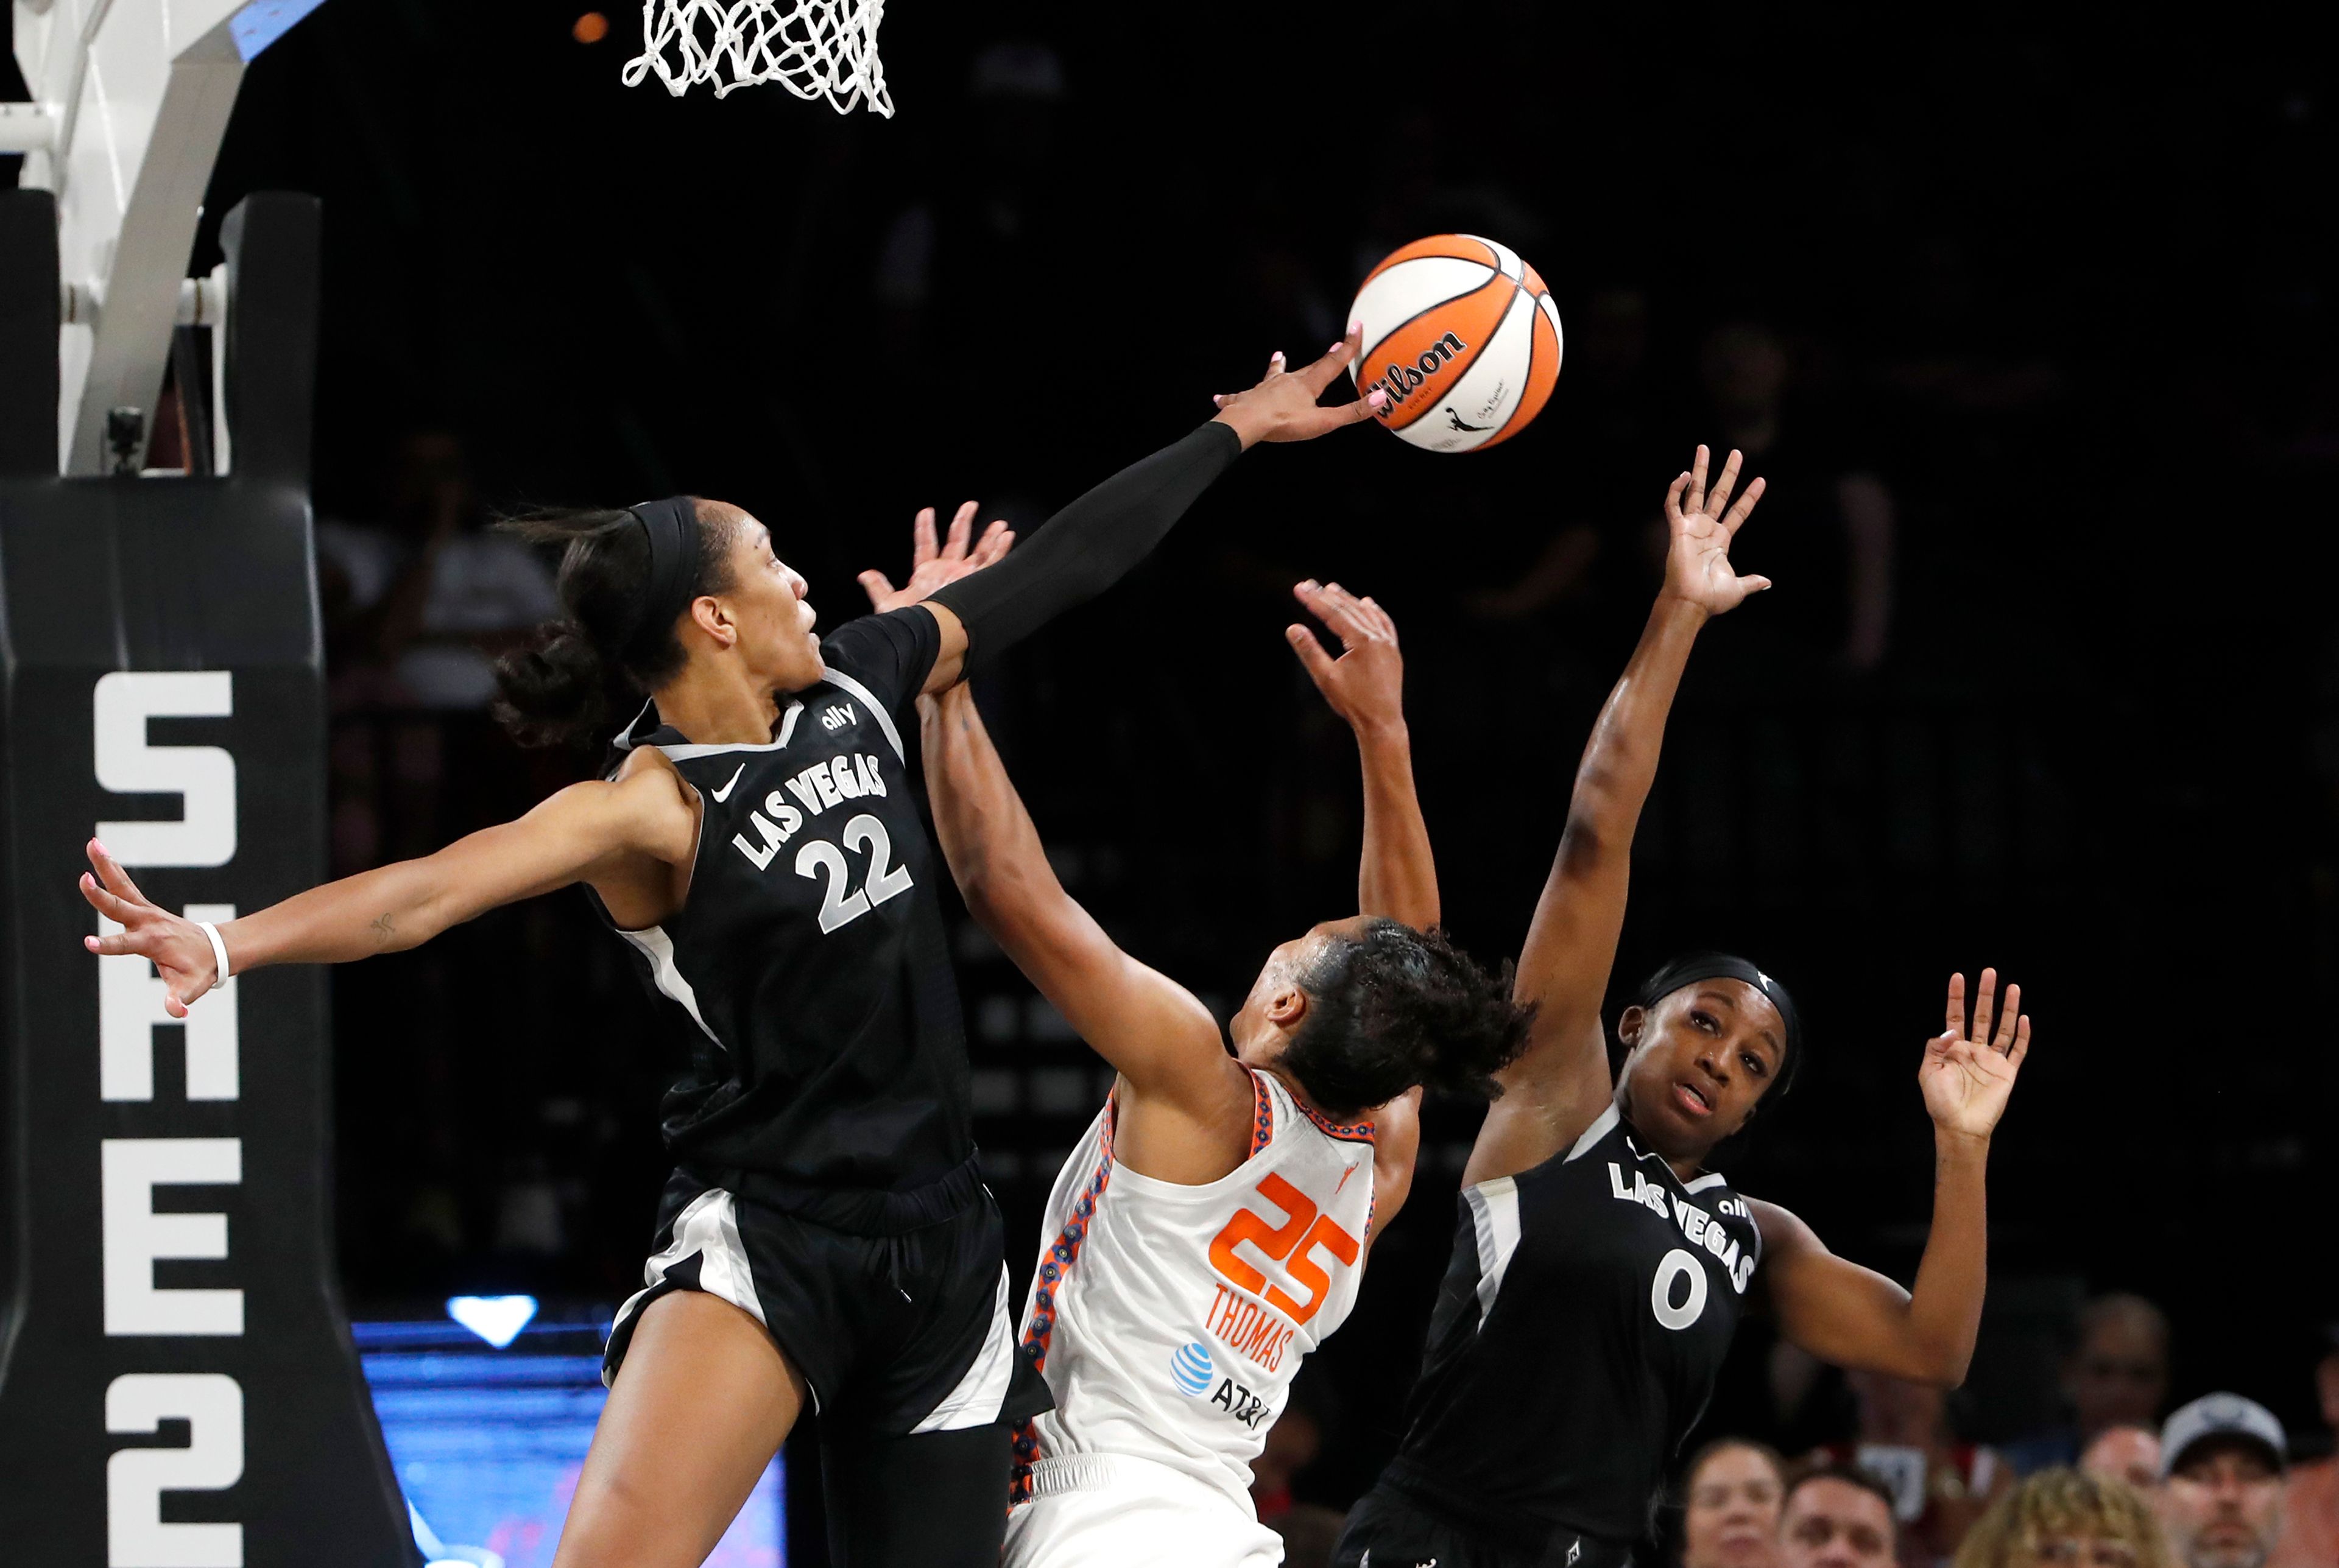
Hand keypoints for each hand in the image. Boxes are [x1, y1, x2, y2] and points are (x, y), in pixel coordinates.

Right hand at [77, 839, 218, 1016]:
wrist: (217, 949)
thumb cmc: (200, 970)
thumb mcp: (192, 988)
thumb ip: (180, 1000)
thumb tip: (178, 1014)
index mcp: (153, 942)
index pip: (125, 944)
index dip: (106, 945)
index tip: (87, 942)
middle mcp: (148, 922)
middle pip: (119, 906)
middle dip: (100, 895)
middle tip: (83, 878)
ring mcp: (146, 911)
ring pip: (122, 885)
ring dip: (106, 865)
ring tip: (92, 842)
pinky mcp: (144, 907)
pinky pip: (125, 885)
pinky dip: (112, 869)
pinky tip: (98, 851)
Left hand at [859, 500, 1013, 613]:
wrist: (929, 640)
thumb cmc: (910, 627)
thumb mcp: (889, 604)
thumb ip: (879, 588)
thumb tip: (864, 574)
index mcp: (927, 574)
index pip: (926, 545)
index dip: (925, 528)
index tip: (926, 512)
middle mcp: (948, 573)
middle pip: (957, 541)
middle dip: (963, 522)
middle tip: (971, 505)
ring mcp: (964, 578)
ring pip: (979, 551)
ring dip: (989, 537)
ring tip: (998, 524)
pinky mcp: (977, 584)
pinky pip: (992, 564)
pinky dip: (1000, 550)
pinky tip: (1006, 537)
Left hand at [1211, 326, 1387, 448]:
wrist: (1247, 423)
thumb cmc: (1284, 423)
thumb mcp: (1323, 422)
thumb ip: (1352, 412)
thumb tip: (1382, 398)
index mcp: (1307, 384)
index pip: (1333, 362)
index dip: (1347, 346)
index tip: (1356, 327)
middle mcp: (1286, 381)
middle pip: (1307, 368)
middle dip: (1321, 360)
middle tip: (1331, 348)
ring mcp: (1265, 388)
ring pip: (1273, 375)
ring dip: (1278, 367)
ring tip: (1279, 357)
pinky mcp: (1246, 399)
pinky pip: (1238, 396)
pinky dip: (1231, 396)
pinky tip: (1218, 396)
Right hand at [1286, 580, 1404, 732]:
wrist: (1382, 723)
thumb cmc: (1353, 703)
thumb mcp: (1326, 678)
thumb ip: (1309, 651)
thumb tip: (1292, 629)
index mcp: (1361, 641)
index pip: (1333, 613)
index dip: (1314, 600)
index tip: (1299, 588)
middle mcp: (1377, 637)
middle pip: (1349, 609)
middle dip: (1327, 596)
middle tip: (1309, 585)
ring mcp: (1388, 643)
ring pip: (1366, 614)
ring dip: (1348, 600)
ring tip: (1332, 588)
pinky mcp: (1393, 652)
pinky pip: (1384, 623)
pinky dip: (1374, 612)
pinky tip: (1368, 604)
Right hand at [1661, 445, 1769, 615]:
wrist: (1691, 602)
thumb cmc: (1711, 598)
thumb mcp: (1738, 588)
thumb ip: (1752, 581)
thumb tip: (1767, 582)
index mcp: (1721, 540)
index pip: (1738, 512)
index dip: (1750, 497)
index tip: (1761, 480)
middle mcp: (1706, 529)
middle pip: (1719, 494)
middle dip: (1728, 473)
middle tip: (1737, 453)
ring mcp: (1691, 527)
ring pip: (1695, 492)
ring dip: (1699, 470)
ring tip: (1703, 448)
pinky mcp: (1677, 529)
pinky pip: (1673, 505)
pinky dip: (1675, 490)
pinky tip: (1682, 475)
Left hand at [1918, 969, 2030, 1140]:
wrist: (1960, 1127)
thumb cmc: (1940, 1102)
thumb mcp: (1928, 1072)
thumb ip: (1936, 1047)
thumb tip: (1951, 1029)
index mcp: (1954, 1048)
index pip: (1956, 1016)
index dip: (1956, 997)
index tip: (1957, 977)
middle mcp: (1974, 1050)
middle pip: (1982, 1016)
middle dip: (1985, 994)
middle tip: (1989, 972)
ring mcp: (1992, 1060)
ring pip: (2002, 1028)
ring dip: (2008, 1008)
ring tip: (2012, 987)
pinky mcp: (2007, 1072)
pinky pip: (2017, 1051)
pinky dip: (2022, 1035)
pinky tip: (2024, 1019)